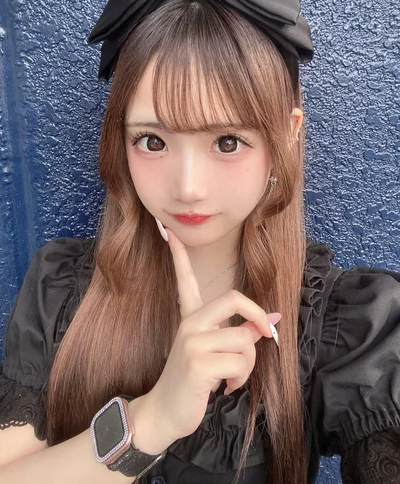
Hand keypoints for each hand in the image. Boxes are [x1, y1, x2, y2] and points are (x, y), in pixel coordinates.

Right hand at [147, 221, 280, 442]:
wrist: (164, 413)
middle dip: (257, 315)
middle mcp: (190, 324)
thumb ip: (240, 332)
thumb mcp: (215, 353)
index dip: (178, 255)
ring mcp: (192, 341)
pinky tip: (225, 387)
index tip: (169, 231)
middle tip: (266, 332)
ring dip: (248, 365)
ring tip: (232, 377)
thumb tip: (272, 318)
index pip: (185, 280)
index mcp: (190, 318)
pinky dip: (241, 379)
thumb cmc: (192, 382)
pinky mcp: (197, 362)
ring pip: (244, 340)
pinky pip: (240, 363)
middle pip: (233, 299)